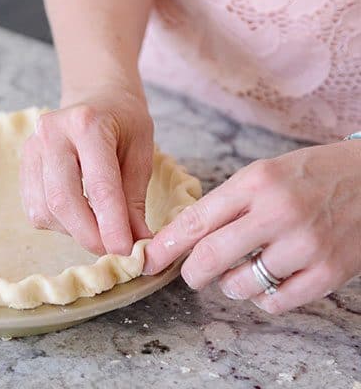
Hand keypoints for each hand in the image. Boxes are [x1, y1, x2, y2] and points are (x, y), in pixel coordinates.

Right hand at [21, 88, 153, 255]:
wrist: (96, 94)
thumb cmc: (123, 121)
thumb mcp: (142, 151)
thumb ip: (135, 198)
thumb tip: (137, 245)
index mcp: (87, 122)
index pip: (99, 184)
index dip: (112, 225)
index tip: (127, 252)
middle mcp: (52, 132)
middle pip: (64, 200)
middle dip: (90, 235)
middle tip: (115, 251)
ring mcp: (32, 147)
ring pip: (46, 209)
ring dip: (75, 232)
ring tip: (100, 228)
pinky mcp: (24, 163)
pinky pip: (35, 209)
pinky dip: (59, 224)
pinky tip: (80, 215)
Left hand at [144, 141, 360, 313]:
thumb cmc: (314, 175)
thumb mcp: (268, 172)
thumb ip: (233, 200)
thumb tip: (189, 236)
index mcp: (257, 180)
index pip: (198, 218)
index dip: (167, 245)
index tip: (149, 259)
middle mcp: (277, 211)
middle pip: (212, 257)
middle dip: (193, 273)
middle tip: (193, 274)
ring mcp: (304, 245)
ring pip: (242, 285)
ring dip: (233, 285)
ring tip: (245, 270)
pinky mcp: (327, 273)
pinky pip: (275, 303)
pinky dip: (264, 299)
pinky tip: (271, 281)